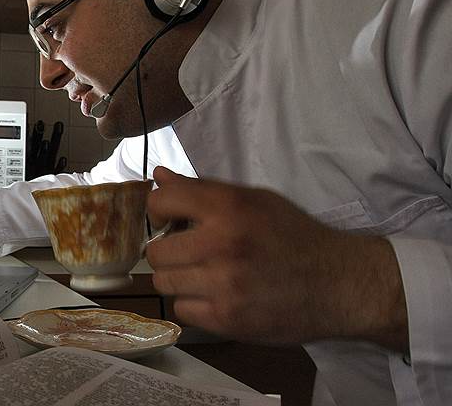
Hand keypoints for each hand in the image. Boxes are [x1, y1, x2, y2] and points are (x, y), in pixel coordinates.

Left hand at [145, 167, 406, 350]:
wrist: (339, 284)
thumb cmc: (293, 236)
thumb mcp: (254, 200)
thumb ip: (203, 189)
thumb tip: (159, 176)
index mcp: (228, 207)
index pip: (160, 201)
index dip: (160, 211)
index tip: (172, 221)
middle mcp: (222, 244)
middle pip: (156, 252)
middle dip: (169, 251)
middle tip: (190, 253)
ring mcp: (223, 285)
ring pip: (164, 283)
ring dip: (179, 279)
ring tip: (204, 275)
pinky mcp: (227, 319)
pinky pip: (182, 311)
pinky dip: (194, 305)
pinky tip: (216, 296)